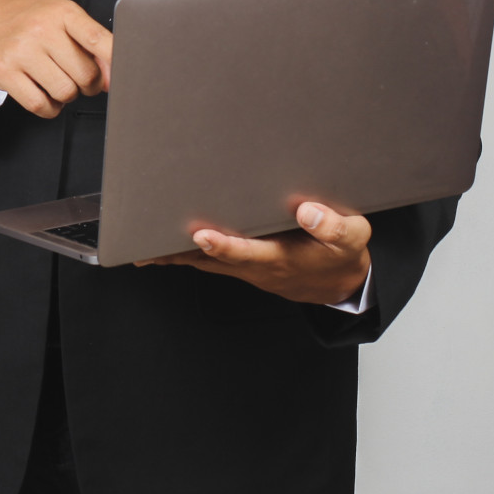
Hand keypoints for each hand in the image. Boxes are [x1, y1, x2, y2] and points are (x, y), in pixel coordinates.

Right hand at [0, 0, 113, 117]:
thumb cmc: (27, 21)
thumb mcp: (60, 20)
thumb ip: (89, 44)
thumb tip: (114, 77)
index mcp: (62, 12)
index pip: (98, 39)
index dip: (116, 62)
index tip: (125, 75)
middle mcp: (41, 29)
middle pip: (86, 74)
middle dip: (89, 84)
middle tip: (80, 78)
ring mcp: (21, 51)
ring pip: (65, 92)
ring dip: (68, 95)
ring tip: (59, 82)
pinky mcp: (4, 73)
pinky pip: (40, 105)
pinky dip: (50, 108)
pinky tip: (47, 96)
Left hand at [135, 202, 371, 305]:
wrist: (341, 283)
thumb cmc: (343, 254)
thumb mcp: (353, 237)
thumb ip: (333, 225)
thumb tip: (307, 210)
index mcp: (282, 257)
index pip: (248, 252)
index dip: (224, 245)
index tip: (203, 234)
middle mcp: (257, 265)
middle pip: (212, 259)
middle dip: (180, 250)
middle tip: (148, 241)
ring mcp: (246, 268)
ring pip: (204, 262)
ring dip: (173, 255)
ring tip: (140, 244)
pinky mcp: (241, 265)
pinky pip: (206, 260)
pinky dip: (183, 254)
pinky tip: (160, 245)